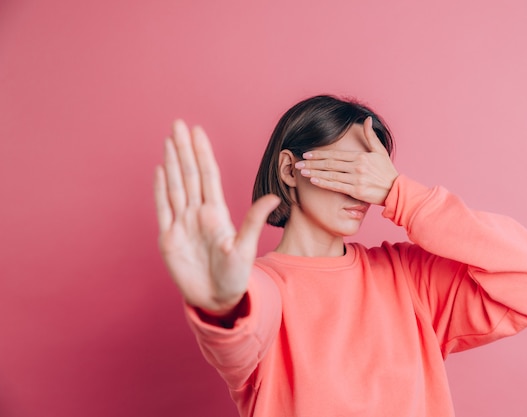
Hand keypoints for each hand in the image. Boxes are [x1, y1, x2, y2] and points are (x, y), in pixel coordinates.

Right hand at [154, 120, 279, 313]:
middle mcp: (198, 213)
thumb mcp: (245, 247)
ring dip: (172, 162)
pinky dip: (160, 189)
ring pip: (175, 186)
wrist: (217, 299)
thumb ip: (254, 221)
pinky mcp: (168, 237)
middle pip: (189, 174)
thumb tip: (274, 198)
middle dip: (183, 149)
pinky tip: (160, 170)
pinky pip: (163, 208)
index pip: (208, 175)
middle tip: (178, 124)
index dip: (202, 153)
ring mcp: (182, 223)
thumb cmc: (235, 276)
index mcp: (217, 213)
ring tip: (168, 140)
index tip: (197, 131)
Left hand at [295, 117, 398, 204]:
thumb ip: (371, 135)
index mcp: (361, 156)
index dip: (319, 154)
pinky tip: (314, 181)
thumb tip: (367, 119)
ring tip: (302, 172)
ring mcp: (357, 179)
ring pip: (331, 174)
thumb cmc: (387, 171)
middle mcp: (357, 166)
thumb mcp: (380, 151)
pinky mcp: (357, 191)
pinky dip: (324, 183)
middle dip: (312, 163)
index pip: (335, 154)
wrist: (396, 190)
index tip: (306, 154)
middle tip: (298, 164)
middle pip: (330, 164)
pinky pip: (337, 186)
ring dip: (314, 173)